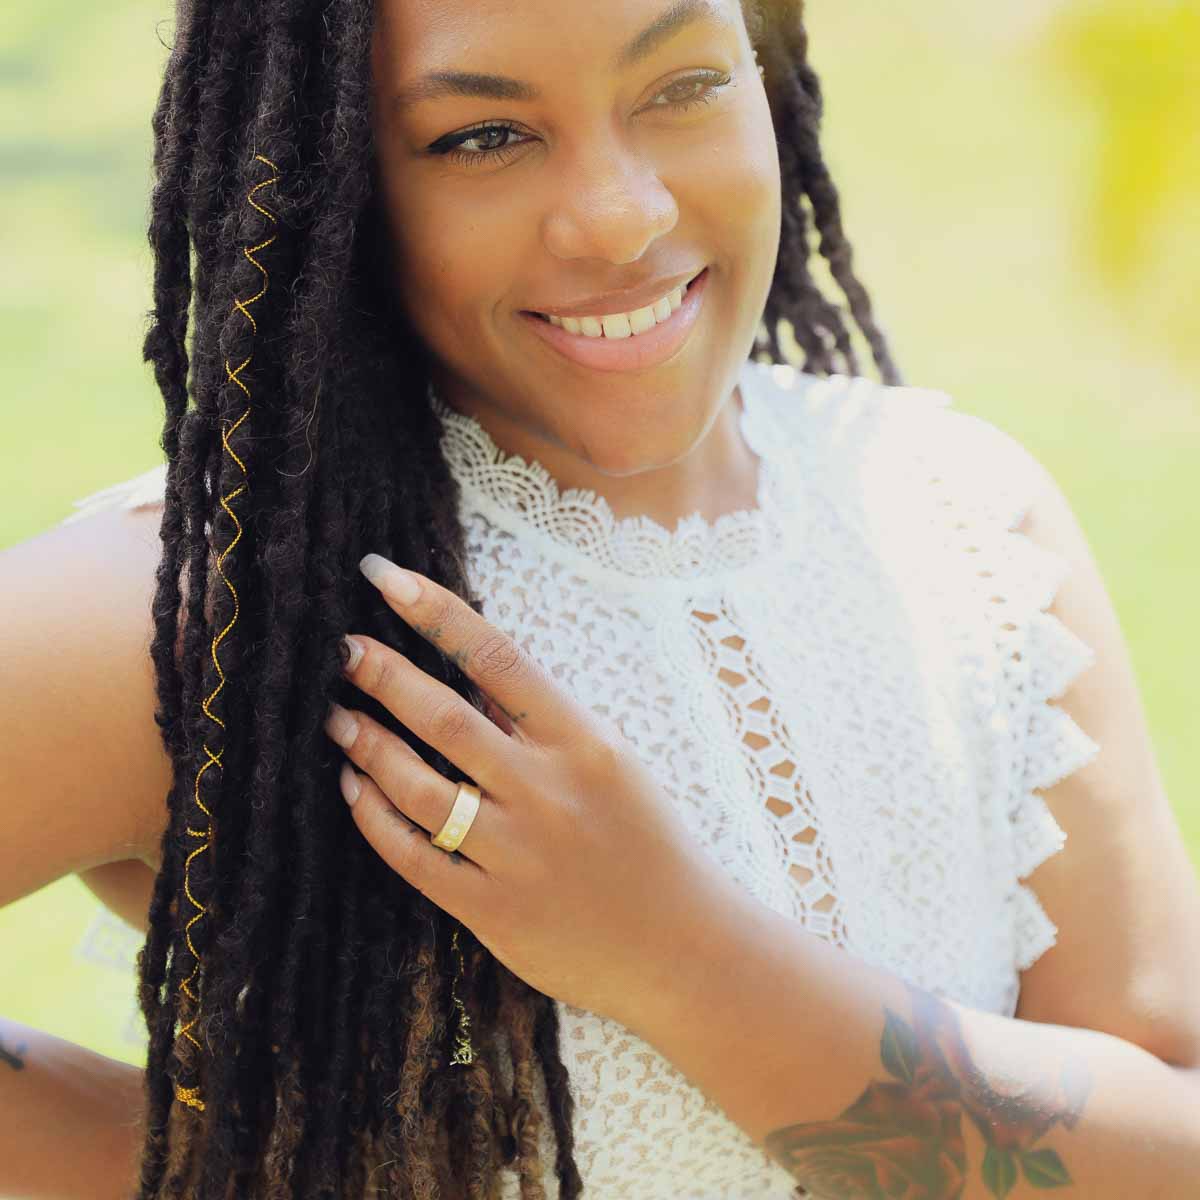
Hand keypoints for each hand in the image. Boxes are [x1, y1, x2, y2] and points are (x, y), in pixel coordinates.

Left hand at [323, 553, 748, 1032]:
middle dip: (381, 675)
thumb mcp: (612, 764)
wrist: (681, 948)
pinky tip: (354, 789)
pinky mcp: (493, 910)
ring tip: (337, 718)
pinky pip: (413, 857)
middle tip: (341, 651)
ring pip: (417, 786)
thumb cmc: (647, 843)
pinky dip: (374, 818)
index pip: (496, 657)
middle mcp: (547, 791)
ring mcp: (517, 853)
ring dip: (367, 745)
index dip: (434, 610)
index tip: (382, 576)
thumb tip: (466, 672)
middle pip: (443, 717)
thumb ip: (544, 723)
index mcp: (584, 743)